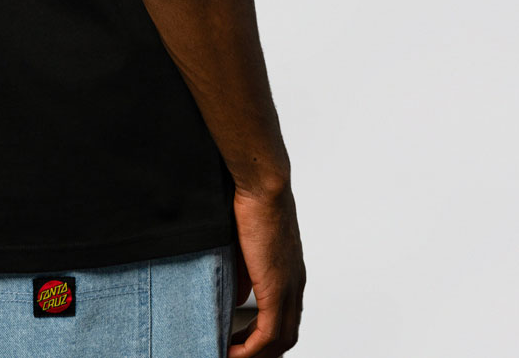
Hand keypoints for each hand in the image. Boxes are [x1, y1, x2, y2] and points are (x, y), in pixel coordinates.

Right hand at [228, 182, 304, 356]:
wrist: (264, 186)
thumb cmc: (254, 203)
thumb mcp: (248, 246)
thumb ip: (246, 275)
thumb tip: (241, 297)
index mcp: (291, 274)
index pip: (286, 319)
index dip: (267, 338)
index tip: (245, 344)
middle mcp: (295, 286)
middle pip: (286, 337)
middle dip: (263, 353)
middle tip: (238, 355)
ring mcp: (288, 288)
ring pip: (280, 341)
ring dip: (256, 354)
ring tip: (231, 355)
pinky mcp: (276, 288)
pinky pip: (268, 334)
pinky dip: (251, 349)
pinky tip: (233, 352)